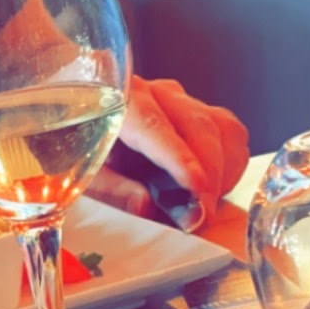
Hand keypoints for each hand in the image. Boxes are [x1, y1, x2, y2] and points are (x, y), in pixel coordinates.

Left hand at [89, 75, 250, 223]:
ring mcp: (180, 100)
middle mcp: (155, 93)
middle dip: (209, 174)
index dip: (179, 160)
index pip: (155, 127)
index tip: (197, 189)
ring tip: (205, 204)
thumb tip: (146, 206)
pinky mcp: (198, 110)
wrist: (79, 120)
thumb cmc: (81, 149)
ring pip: (222, 127)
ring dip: (223, 170)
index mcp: (120, 101)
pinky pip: (230, 132)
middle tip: (202, 215)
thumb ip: (113, 189)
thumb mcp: (86, 174)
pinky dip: (230, 163)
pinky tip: (212, 187)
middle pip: (198, 125)